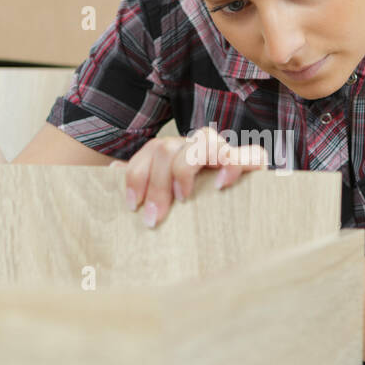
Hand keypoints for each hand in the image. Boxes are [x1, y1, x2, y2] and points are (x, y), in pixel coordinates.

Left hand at [117, 126, 269, 228]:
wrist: (244, 223)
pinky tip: (220, 185)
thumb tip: (111, 170)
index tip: (132, 206)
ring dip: (185, 169)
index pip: (151, 150)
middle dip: (156, 184)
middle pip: (167, 148)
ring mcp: (226, 153)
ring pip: (203, 141)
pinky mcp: (253, 165)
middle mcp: (198, 147)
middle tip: (153, 218)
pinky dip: (232, 165)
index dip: (136, 175)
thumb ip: (145, 183)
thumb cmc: (195, 212)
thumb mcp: (165, 199)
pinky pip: (249, 154)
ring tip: (184, 198)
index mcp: (177, 153)